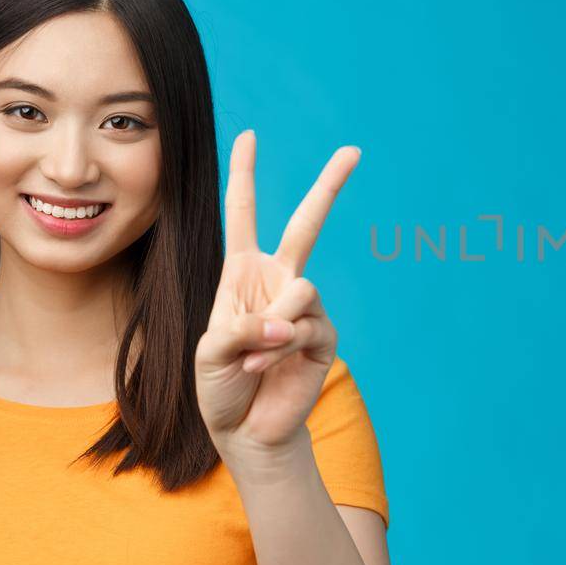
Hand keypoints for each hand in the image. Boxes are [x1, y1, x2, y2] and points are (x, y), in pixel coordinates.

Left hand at [194, 129, 361, 460]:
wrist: (246, 429)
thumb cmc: (219, 386)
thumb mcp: (211, 350)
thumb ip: (244, 327)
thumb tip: (287, 324)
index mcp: (242, 274)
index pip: (243, 214)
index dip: (244, 174)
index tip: (250, 135)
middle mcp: (278, 282)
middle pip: (308, 223)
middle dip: (330, 185)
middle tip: (354, 150)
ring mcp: (303, 308)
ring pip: (301, 289)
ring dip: (269, 329)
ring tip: (251, 359)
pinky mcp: (323, 336)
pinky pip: (304, 326)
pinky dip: (277, 350)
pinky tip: (263, 370)